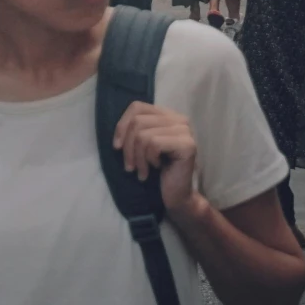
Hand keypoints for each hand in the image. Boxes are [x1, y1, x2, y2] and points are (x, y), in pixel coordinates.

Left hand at [113, 102, 202, 221]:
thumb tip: (119, 127)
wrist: (176, 197)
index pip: (137, 107)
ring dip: (138, 158)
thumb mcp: (141, 146)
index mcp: (167, 116)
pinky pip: (154, 144)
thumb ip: (135, 130)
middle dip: (128, 147)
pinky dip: (149, 160)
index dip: (122, 125)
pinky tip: (156, 169)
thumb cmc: (157, 172)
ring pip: (144, 135)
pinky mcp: (187, 144)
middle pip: (138, 122)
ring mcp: (185, 131)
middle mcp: (179, 119)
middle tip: (130, 167)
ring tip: (142, 171)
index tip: (116, 146)